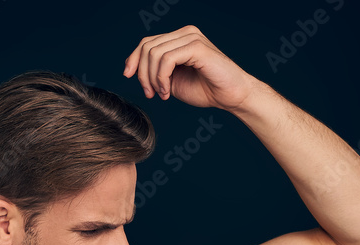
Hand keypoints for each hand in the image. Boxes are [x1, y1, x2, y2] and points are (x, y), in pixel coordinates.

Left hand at [122, 25, 257, 111]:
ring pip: (154, 53)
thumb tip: (133, 67)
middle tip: (151, 94)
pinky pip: (166, 59)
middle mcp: (185, 33)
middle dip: (142, 74)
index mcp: (179, 38)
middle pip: (147, 47)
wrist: (231, 96)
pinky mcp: (197, 47)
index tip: (128, 76)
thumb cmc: (206, 89)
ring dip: (152, 79)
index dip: (133, 59)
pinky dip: (161, 78)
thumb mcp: (172, 80)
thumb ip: (156, 70)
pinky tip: (167, 91)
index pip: (147, 42)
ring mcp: (192, 38)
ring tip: (162, 94)